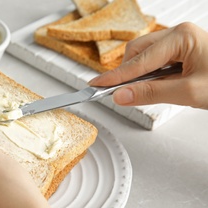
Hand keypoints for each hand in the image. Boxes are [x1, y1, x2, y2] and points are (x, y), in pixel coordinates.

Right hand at [89, 22, 207, 108]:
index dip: (116, 76)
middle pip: (137, 52)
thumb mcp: (189, 92)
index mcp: (182, 37)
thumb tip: (121, 95)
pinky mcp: (182, 51)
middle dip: (126, 73)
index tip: (96, 86)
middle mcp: (179, 34)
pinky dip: (148, 74)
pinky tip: (152, 85)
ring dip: (137, 75)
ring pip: (144, 56)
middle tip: (117, 93)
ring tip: (140, 91)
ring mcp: (180, 41)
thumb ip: (151, 93)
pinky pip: (155, 60)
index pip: (139, 61)